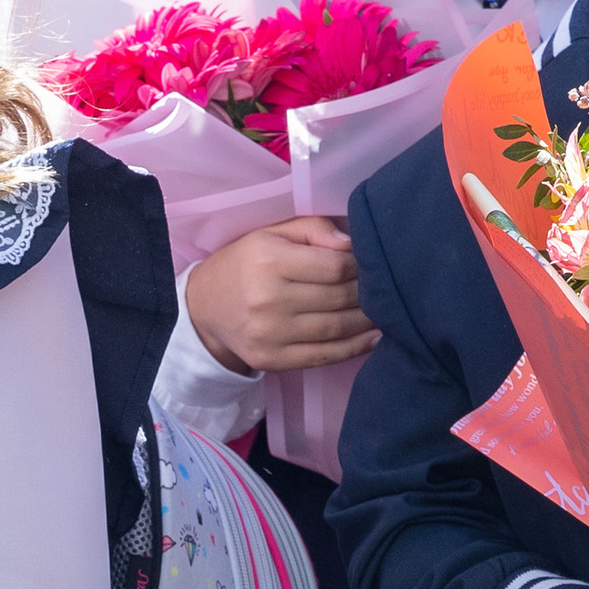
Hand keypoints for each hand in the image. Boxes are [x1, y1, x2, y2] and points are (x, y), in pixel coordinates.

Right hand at [186, 218, 379, 375]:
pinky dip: (355, 348)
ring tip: (384, 310)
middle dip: (369, 293)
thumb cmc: (245, 264)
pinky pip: (325, 356)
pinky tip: (373, 337)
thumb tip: (351, 244)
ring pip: (337, 328)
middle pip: (340, 298)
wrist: (204, 308)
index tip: (371, 264)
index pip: (335, 266)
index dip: (362, 266)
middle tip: (384, 288)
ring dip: (368, 320)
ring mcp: (270, 334)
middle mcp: (268, 299)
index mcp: (268, 260)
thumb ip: (313, 229)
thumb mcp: (271, 233)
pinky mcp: (272, 360)